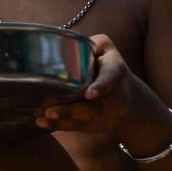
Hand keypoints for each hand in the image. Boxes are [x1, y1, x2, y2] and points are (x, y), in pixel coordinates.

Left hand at [35, 35, 169, 149]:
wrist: (128, 94)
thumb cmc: (108, 64)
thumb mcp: (106, 49)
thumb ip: (89, 44)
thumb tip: (60, 42)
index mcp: (117, 71)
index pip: (111, 78)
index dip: (101, 86)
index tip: (89, 94)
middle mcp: (117, 97)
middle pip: (95, 108)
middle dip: (72, 111)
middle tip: (50, 111)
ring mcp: (109, 114)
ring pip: (86, 121)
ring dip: (63, 121)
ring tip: (43, 118)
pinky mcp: (99, 125)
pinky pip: (80, 128)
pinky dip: (61, 126)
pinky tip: (43, 123)